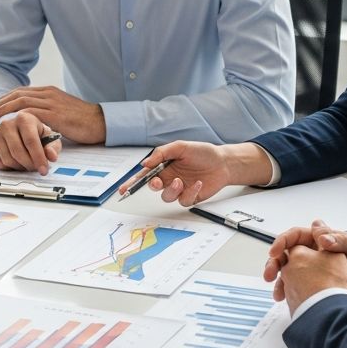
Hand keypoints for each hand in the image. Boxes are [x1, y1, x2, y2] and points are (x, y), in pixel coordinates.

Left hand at [0, 86, 104, 144]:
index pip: (23, 91)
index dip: (7, 97)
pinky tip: (10, 122)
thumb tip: (36, 117)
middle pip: (18, 93)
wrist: (100, 122)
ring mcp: (51, 103)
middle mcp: (48, 94)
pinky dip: (17, 116)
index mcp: (50, 92)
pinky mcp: (54, 114)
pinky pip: (31, 113)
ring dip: (5, 108)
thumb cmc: (83, 120)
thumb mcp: (62, 110)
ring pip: (21, 101)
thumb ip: (49, 110)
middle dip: (2, 101)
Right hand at [0, 110, 63, 173]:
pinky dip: (10, 168)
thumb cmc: (33, 131)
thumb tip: (51, 156)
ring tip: (27, 164)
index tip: (44, 170)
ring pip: (8, 160)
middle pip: (18, 152)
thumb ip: (52, 146)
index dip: (38, 158)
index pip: (31, 141)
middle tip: (35, 168)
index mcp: (24, 118)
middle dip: (29, 165)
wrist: (14, 126)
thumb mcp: (46, 136)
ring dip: (20, 167)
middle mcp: (7, 123)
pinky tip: (16, 162)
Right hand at [123, 141, 270, 205]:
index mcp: (164, 166)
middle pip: (153, 187)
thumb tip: (145, 163)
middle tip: (158, 182)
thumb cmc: (202, 152)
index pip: (145, 175)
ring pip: (167, 196)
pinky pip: (184, 200)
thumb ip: (161, 153)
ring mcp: (179, 189)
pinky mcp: (190, 197)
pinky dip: (190, 192)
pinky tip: (198, 183)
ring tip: (180, 181)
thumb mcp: (180, 147)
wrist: (223, 162)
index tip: (123, 189)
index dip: (132, 183)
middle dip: (152, 186)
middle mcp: (169, 179)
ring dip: (172, 190)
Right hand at [274, 245, 346, 313]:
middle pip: (287, 255)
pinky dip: (292, 293)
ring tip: (277, 292)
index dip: (282, 243)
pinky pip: (300, 288)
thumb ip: (340, 240)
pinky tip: (289, 299)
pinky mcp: (319, 285)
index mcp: (321, 239)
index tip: (275, 252)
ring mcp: (316, 270)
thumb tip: (323, 239)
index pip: (294, 237)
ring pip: (290, 273)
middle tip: (269, 274)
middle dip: (275, 264)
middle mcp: (315, 253)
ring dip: (280, 281)